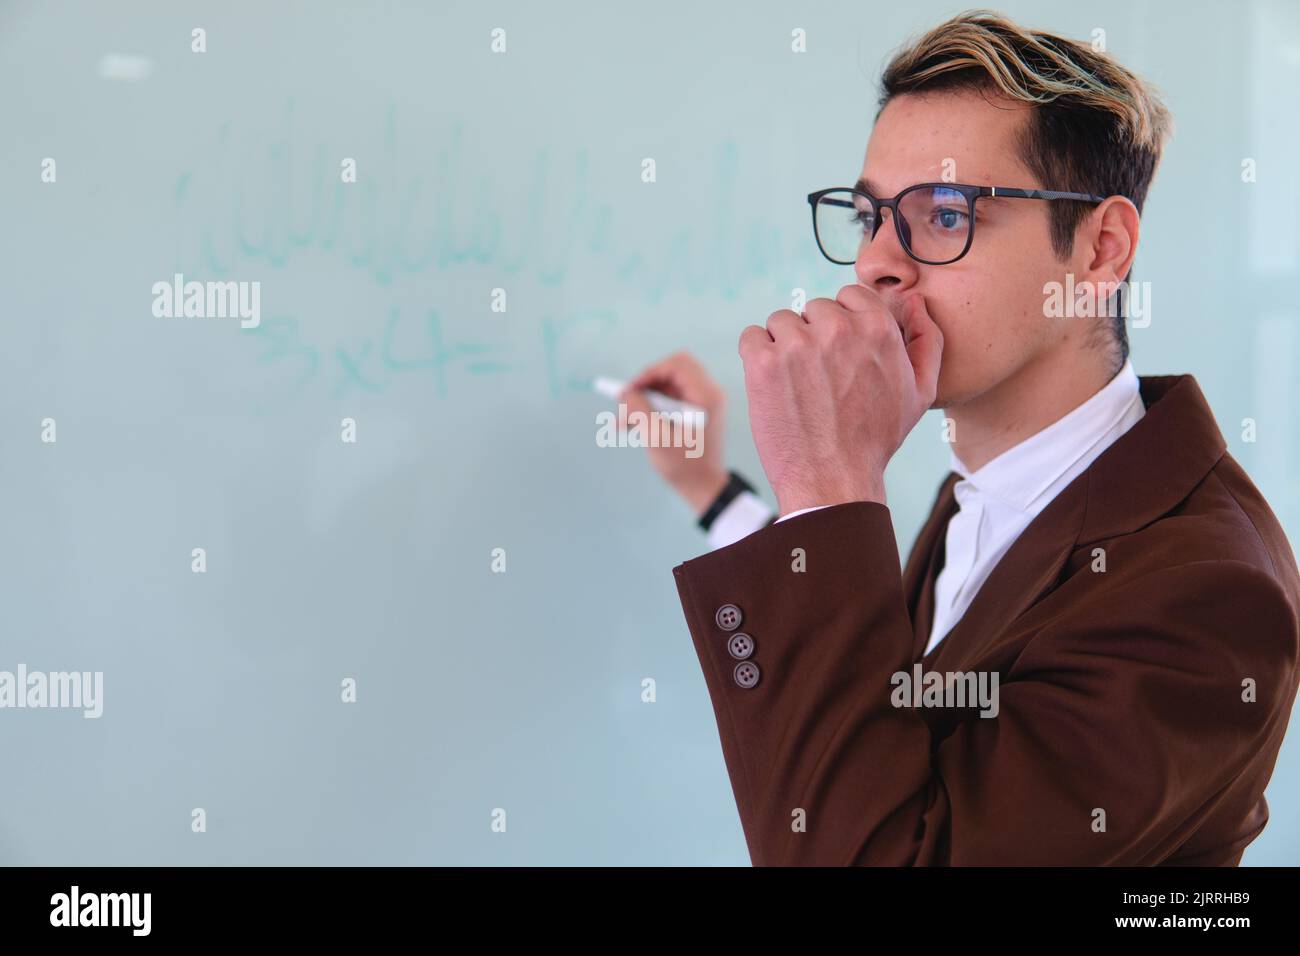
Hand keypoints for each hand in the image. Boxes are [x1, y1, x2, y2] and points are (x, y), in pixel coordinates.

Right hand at [620, 351, 728, 515]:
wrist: (704, 488)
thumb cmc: (685, 466)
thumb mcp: (657, 438)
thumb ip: (639, 411)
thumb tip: (625, 392)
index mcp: (706, 395)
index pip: (676, 364)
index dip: (649, 373)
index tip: (630, 391)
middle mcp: (708, 393)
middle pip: (670, 372)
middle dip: (644, 386)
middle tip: (625, 404)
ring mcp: (702, 402)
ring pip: (666, 387)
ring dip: (643, 400)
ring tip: (622, 422)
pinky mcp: (694, 412)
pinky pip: (669, 400)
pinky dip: (651, 409)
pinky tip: (632, 425)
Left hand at [738, 285, 942, 515]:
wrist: (832, 480)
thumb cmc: (876, 439)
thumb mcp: (920, 392)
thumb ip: (926, 341)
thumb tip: (916, 301)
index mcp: (877, 328)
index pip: (849, 296)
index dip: (842, 324)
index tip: (838, 354)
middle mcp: (838, 329)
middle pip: (813, 309)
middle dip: (814, 337)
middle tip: (819, 380)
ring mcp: (797, 344)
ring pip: (781, 321)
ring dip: (784, 346)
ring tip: (797, 386)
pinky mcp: (763, 362)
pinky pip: (752, 337)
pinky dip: (756, 356)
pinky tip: (773, 386)